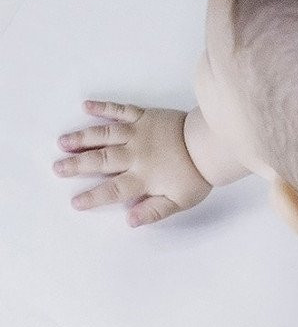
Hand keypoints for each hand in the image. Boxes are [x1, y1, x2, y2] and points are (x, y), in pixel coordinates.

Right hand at [54, 100, 212, 226]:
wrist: (211, 145)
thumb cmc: (196, 175)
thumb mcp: (179, 202)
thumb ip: (153, 212)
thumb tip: (129, 220)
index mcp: (142, 178)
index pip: (112, 190)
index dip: (93, 197)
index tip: (75, 202)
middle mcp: (135, 155)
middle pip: (100, 160)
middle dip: (76, 165)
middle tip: (57, 168)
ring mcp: (138, 132)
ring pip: (104, 134)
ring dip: (81, 138)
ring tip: (62, 142)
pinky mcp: (145, 116)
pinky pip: (120, 109)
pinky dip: (103, 107)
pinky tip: (86, 106)